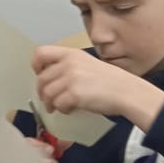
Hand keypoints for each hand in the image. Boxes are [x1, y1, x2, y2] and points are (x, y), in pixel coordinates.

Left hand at [33, 45, 163, 128]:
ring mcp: (71, 78)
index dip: (36, 65)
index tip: (40, 74)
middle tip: (49, 100)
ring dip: (52, 103)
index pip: (41, 53)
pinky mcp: (74, 94)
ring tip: (60, 106)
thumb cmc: (110, 81)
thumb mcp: (87, 64)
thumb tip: (50, 79)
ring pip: (47, 94)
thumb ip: (68, 66)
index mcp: (71, 54)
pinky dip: (63, 109)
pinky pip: (58, 104)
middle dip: (43, 92)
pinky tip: (71, 109)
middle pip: (42, 79)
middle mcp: (69, 64)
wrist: (127, 91)